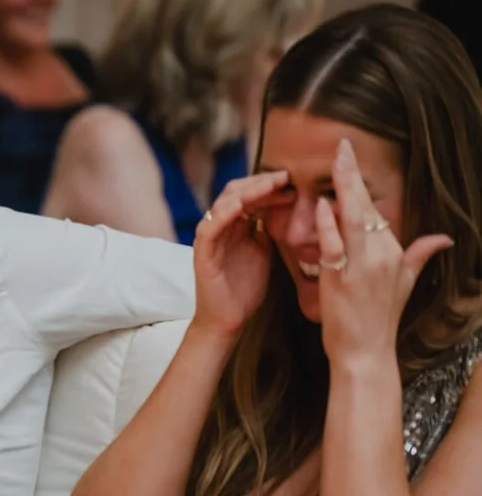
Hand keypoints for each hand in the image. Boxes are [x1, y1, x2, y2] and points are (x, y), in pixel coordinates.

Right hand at [191, 171, 289, 338]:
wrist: (228, 319)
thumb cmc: (245, 288)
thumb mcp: (263, 251)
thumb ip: (267, 229)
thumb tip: (285, 207)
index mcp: (234, 225)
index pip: (249, 193)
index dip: (270, 185)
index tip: (294, 182)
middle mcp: (220, 226)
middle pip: (236, 191)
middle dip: (261, 182)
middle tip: (285, 177)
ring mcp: (209, 237)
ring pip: (223, 202)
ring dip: (247, 191)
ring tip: (271, 185)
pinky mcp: (202, 252)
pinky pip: (210, 226)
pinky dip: (224, 213)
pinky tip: (241, 206)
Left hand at [315, 139, 450, 364]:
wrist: (365, 352)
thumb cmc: (380, 318)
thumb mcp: (406, 284)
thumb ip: (420, 255)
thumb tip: (444, 238)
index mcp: (394, 252)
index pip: (376, 210)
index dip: (361, 183)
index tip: (350, 157)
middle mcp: (382, 255)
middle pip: (366, 206)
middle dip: (353, 173)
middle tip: (342, 144)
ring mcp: (363, 266)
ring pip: (353, 219)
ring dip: (344, 189)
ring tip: (336, 160)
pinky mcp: (342, 278)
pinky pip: (335, 245)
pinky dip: (328, 224)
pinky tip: (322, 205)